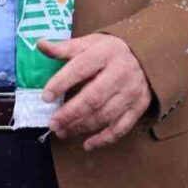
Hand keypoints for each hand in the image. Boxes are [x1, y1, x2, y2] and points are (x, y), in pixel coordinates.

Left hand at [39, 34, 150, 150]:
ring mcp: (131, 91)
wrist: (147, 54)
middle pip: (93, 98)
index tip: (45, 97)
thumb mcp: (90, 42)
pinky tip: (87, 144)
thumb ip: (65, 47)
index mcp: (104, 53)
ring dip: (82, 127)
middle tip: (53, 123)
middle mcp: (120, 72)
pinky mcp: (139, 106)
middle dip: (70, 113)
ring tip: (63, 132)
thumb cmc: (111, 49)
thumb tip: (40, 44)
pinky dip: (104, 139)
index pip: (79, 68)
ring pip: (105, 115)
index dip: (61, 83)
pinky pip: (121, 127)